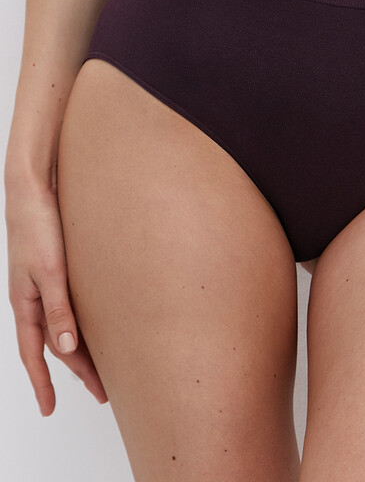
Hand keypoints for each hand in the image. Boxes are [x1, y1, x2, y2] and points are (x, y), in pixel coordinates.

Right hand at [5, 182, 107, 415]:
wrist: (34, 188)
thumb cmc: (37, 226)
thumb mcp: (49, 271)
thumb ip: (58, 309)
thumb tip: (67, 348)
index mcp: (25, 303)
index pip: (34, 354)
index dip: (42, 383)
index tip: (49, 411)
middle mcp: (34, 298)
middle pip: (56, 344)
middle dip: (76, 372)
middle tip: (103, 393)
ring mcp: (45, 284)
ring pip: (64, 325)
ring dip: (82, 348)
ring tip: (105, 367)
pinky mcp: (58, 269)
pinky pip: (70, 305)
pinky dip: (82, 322)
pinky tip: (98, 324)